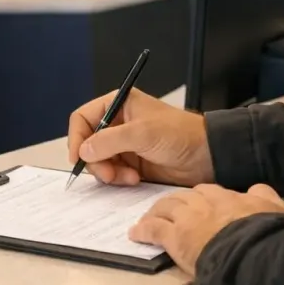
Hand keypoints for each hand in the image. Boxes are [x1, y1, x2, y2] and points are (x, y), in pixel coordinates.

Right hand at [68, 88, 213, 187]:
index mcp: (118, 104)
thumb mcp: (143, 133)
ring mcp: (124, 144)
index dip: (76, 137)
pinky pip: (112, 173)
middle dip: (95, 161)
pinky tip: (134, 179)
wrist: (207, 156)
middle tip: (108, 174)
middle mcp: (118, 123)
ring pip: (98, 161)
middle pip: (87, 143)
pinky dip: (118, 179)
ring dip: (108, 172)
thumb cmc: (180, 134)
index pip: (83, 118)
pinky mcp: (131, 163)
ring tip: (128, 177)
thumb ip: (109, 140)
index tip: (78, 158)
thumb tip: (83, 151)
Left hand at [130, 184, 283, 274]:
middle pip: (183, 196)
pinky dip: (143, 230)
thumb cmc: (266, 233)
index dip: (200, 198)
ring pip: (165, 208)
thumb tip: (259, 189)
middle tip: (167, 209)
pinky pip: (154, 229)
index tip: (198, 204)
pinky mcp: (175, 237)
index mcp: (229, 197)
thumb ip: (265, 196)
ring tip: (148, 218)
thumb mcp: (275, 208)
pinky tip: (136, 233)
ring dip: (156, 212)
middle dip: (174, 202)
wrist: (251, 250)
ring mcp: (188, 218)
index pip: (208, 191)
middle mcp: (205, 202)